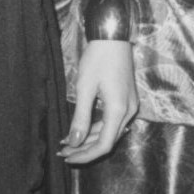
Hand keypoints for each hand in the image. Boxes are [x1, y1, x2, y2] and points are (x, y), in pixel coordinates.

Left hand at [59, 39, 137, 164]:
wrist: (113, 36)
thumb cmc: (98, 58)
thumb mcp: (85, 87)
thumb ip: (80, 117)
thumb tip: (74, 142)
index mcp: (119, 110)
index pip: (104, 145)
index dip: (85, 155)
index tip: (67, 156)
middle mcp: (129, 111)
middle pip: (108, 140)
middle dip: (84, 148)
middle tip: (63, 150)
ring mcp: (130, 105)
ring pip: (110, 131)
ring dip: (90, 138)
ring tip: (68, 141)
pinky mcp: (127, 99)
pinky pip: (113, 120)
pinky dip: (97, 127)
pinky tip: (82, 128)